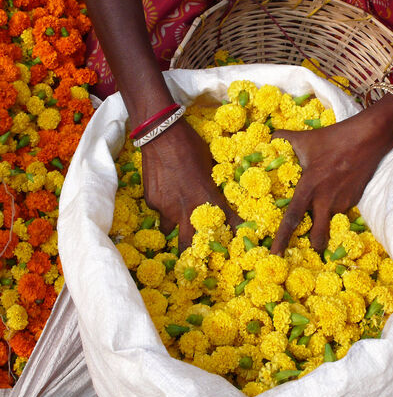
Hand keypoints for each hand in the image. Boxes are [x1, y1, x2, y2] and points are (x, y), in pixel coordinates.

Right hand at [141, 118, 241, 248]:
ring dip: (174, 228)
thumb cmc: (191, 145)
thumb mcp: (210, 164)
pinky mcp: (152, 201)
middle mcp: (187, 209)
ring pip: (169, 229)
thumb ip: (212, 184)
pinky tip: (165, 192)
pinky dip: (163, 207)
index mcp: (208, 198)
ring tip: (176, 223)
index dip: (234, 237)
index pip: (227, 223)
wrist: (161, 134)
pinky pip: (159, 211)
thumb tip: (217, 192)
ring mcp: (166, 208)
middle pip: (189, 244)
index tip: (238, 247)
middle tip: (195, 262)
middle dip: (192, 256)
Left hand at [270, 106, 392, 254]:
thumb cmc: (332, 138)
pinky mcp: (354, 201)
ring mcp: (342, 203)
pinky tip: (334, 193)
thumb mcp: (305, 139)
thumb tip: (268, 137)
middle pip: (317, 235)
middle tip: (307, 243)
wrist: (367, 138)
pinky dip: (334, 208)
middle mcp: (324, 200)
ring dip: (324, 223)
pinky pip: (340, 211)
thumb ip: (283, 139)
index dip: (282, 239)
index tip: (274, 255)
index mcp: (308, 187)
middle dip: (313, 243)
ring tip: (322, 213)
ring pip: (329, 222)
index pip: (291, 219)